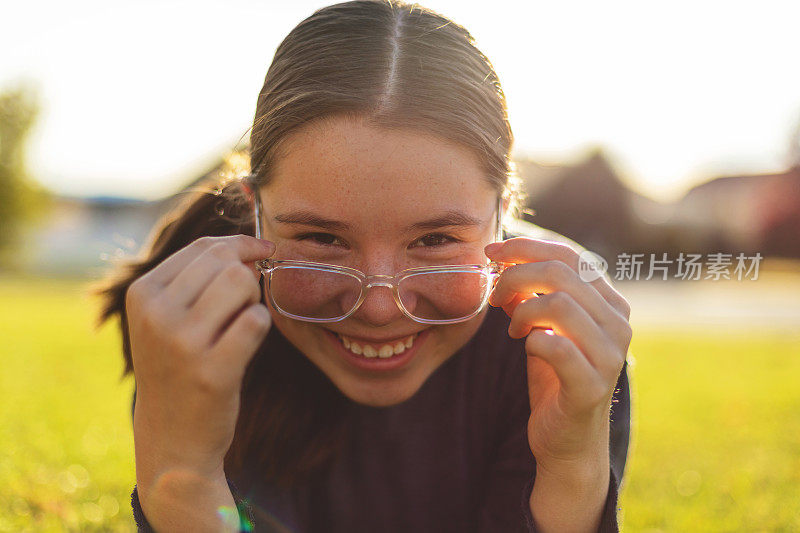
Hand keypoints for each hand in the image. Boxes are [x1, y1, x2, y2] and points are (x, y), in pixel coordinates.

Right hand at [125, 235, 274, 499]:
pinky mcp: (213, 371)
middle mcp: (157, 315)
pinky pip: (256, 321)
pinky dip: (259, 326)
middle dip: (248, 272)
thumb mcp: (165, 319)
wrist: (172, 439)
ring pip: (242, 284)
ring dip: (253, 299)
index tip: (261, 250)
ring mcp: (183, 344)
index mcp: (143, 295)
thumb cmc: (177, 368)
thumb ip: (197, 278)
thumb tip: (247, 246)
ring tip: (240, 324)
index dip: (240, 244)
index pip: (203, 247)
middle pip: (226, 261)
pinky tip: (245, 344)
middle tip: (247, 298)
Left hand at [485, 238, 631, 468]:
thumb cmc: (554, 375)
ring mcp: (610, 356)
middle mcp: (618, 324)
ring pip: (560, 304)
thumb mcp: (542, 325)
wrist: (568, 439)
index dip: (526, 248)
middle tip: (495, 295)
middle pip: (562, 273)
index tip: (492, 251)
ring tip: (512, 327)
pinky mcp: (591, 386)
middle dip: (516, 276)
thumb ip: (532, 294)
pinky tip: (524, 344)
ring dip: (522, 310)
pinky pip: (556, 347)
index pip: (570, 256)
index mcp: (610, 303)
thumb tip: (504, 261)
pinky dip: (531, 339)